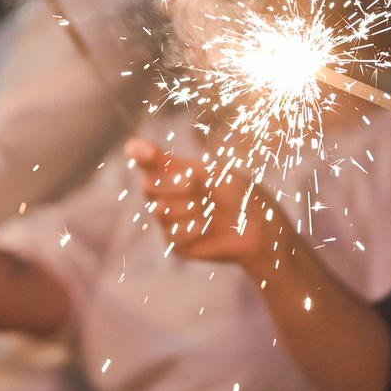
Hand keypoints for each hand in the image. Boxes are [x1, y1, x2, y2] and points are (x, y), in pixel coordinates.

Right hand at [129, 140, 279, 270]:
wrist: (259, 228)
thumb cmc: (237, 194)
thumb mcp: (207, 172)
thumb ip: (171, 163)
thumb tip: (131, 146)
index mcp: (174, 174)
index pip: (146, 162)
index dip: (141, 154)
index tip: (146, 152)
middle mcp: (167, 197)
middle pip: (148, 187)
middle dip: (175, 185)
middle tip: (199, 187)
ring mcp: (170, 222)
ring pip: (161, 211)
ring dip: (191, 208)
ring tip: (212, 211)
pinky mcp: (177, 244)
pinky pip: (173, 234)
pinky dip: (194, 229)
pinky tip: (210, 228)